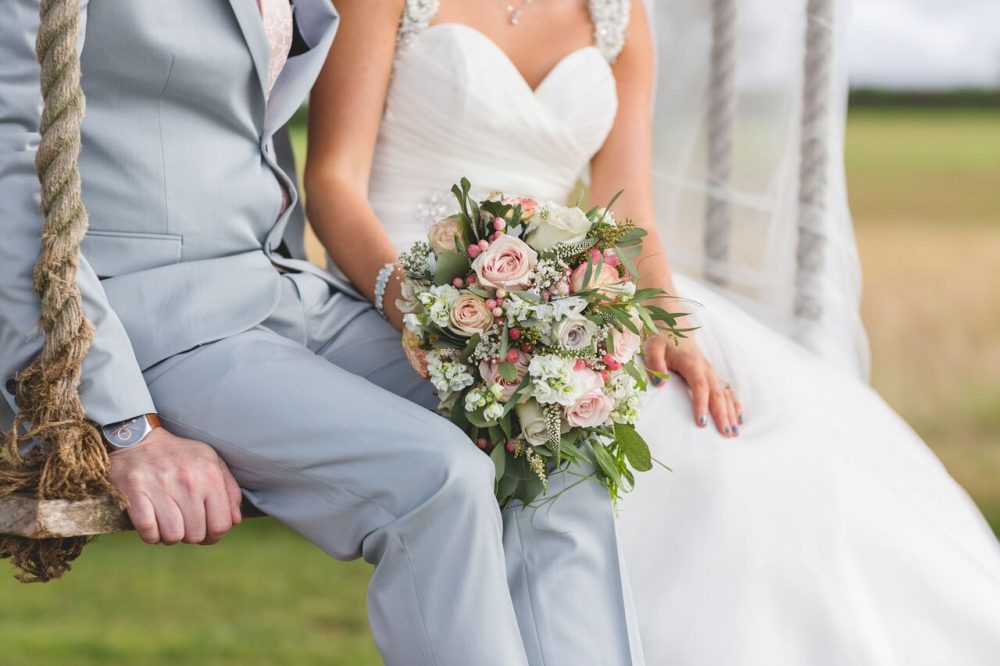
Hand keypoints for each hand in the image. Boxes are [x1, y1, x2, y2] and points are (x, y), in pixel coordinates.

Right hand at [108, 428, 242, 544]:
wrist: (140, 438)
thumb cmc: (181, 455)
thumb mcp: (212, 463)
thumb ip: (230, 491)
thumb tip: (235, 521)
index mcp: (210, 474)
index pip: (220, 524)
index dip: (214, 537)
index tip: (206, 534)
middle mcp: (188, 480)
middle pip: (196, 534)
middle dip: (191, 536)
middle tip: (184, 524)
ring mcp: (160, 486)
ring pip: (173, 536)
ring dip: (170, 536)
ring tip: (168, 523)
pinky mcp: (134, 491)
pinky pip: (148, 531)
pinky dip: (151, 535)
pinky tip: (153, 523)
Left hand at [644, 336, 742, 437]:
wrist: (674, 327)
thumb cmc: (661, 339)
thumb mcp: (653, 347)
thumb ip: (655, 363)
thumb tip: (660, 384)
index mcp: (691, 363)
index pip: (699, 386)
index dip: (701, 404)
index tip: (701, 422)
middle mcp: (706, 369)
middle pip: (717, 393)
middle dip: (722, 414)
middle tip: (725, 433)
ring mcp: (711, 372)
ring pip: (725, 394)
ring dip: (731, 413)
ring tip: (734, 433)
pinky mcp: (712, 376)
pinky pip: (727, 391)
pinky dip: (734, 405)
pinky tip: (738, 419)